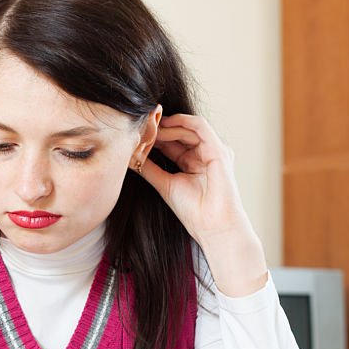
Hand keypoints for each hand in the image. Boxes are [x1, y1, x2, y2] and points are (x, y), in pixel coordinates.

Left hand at [139, 114, 267, 296]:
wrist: (212, 227)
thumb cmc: (193, 211)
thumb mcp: (164, 184)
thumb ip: (149, 168)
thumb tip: (130, 157)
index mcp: (193, 161)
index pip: (172, 141)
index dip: (154, 136)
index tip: (135, 134)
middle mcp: (205, 153)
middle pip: (180, 132)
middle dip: (159, 128)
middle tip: (140, 126)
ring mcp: (214, 150)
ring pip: (188, 127)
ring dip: (167, 126)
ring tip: (149, 128)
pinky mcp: (218, 149)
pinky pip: (199, 127)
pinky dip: (181, 122)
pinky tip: (164, 125)